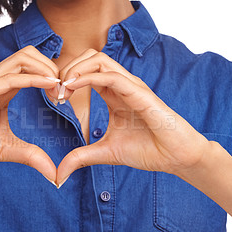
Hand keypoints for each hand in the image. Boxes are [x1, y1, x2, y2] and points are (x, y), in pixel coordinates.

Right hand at [0, 46, 61, 182]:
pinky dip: (34, 79)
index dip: (53, 77)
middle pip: (31, 55)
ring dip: (47, 71)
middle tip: (63, 92)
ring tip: (59, 91)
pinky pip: (10, 78)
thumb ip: (32, 156)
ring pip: (23, 59)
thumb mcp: (8, 149)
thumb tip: (54, 175)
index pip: (33, 67)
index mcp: (2, 88)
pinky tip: (50, 86)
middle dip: (53, 68)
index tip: (64, 98)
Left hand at [55, 49, 210, 186]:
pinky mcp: (141, 94)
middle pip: (91, 57)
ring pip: (99, 59)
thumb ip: (81, 157)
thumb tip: (59, 174)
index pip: (86, 71)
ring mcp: (132, 86)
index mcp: (114, 94)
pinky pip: (112, 76)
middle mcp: (122, 85)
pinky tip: (73, 87)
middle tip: (56, 91)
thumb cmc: (148, 150)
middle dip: (68, 68)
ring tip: (62, 88)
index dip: (66, 79)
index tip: (54, 98)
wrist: (177, 158)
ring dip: (75, 69)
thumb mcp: (105, 153)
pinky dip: (88, 77)